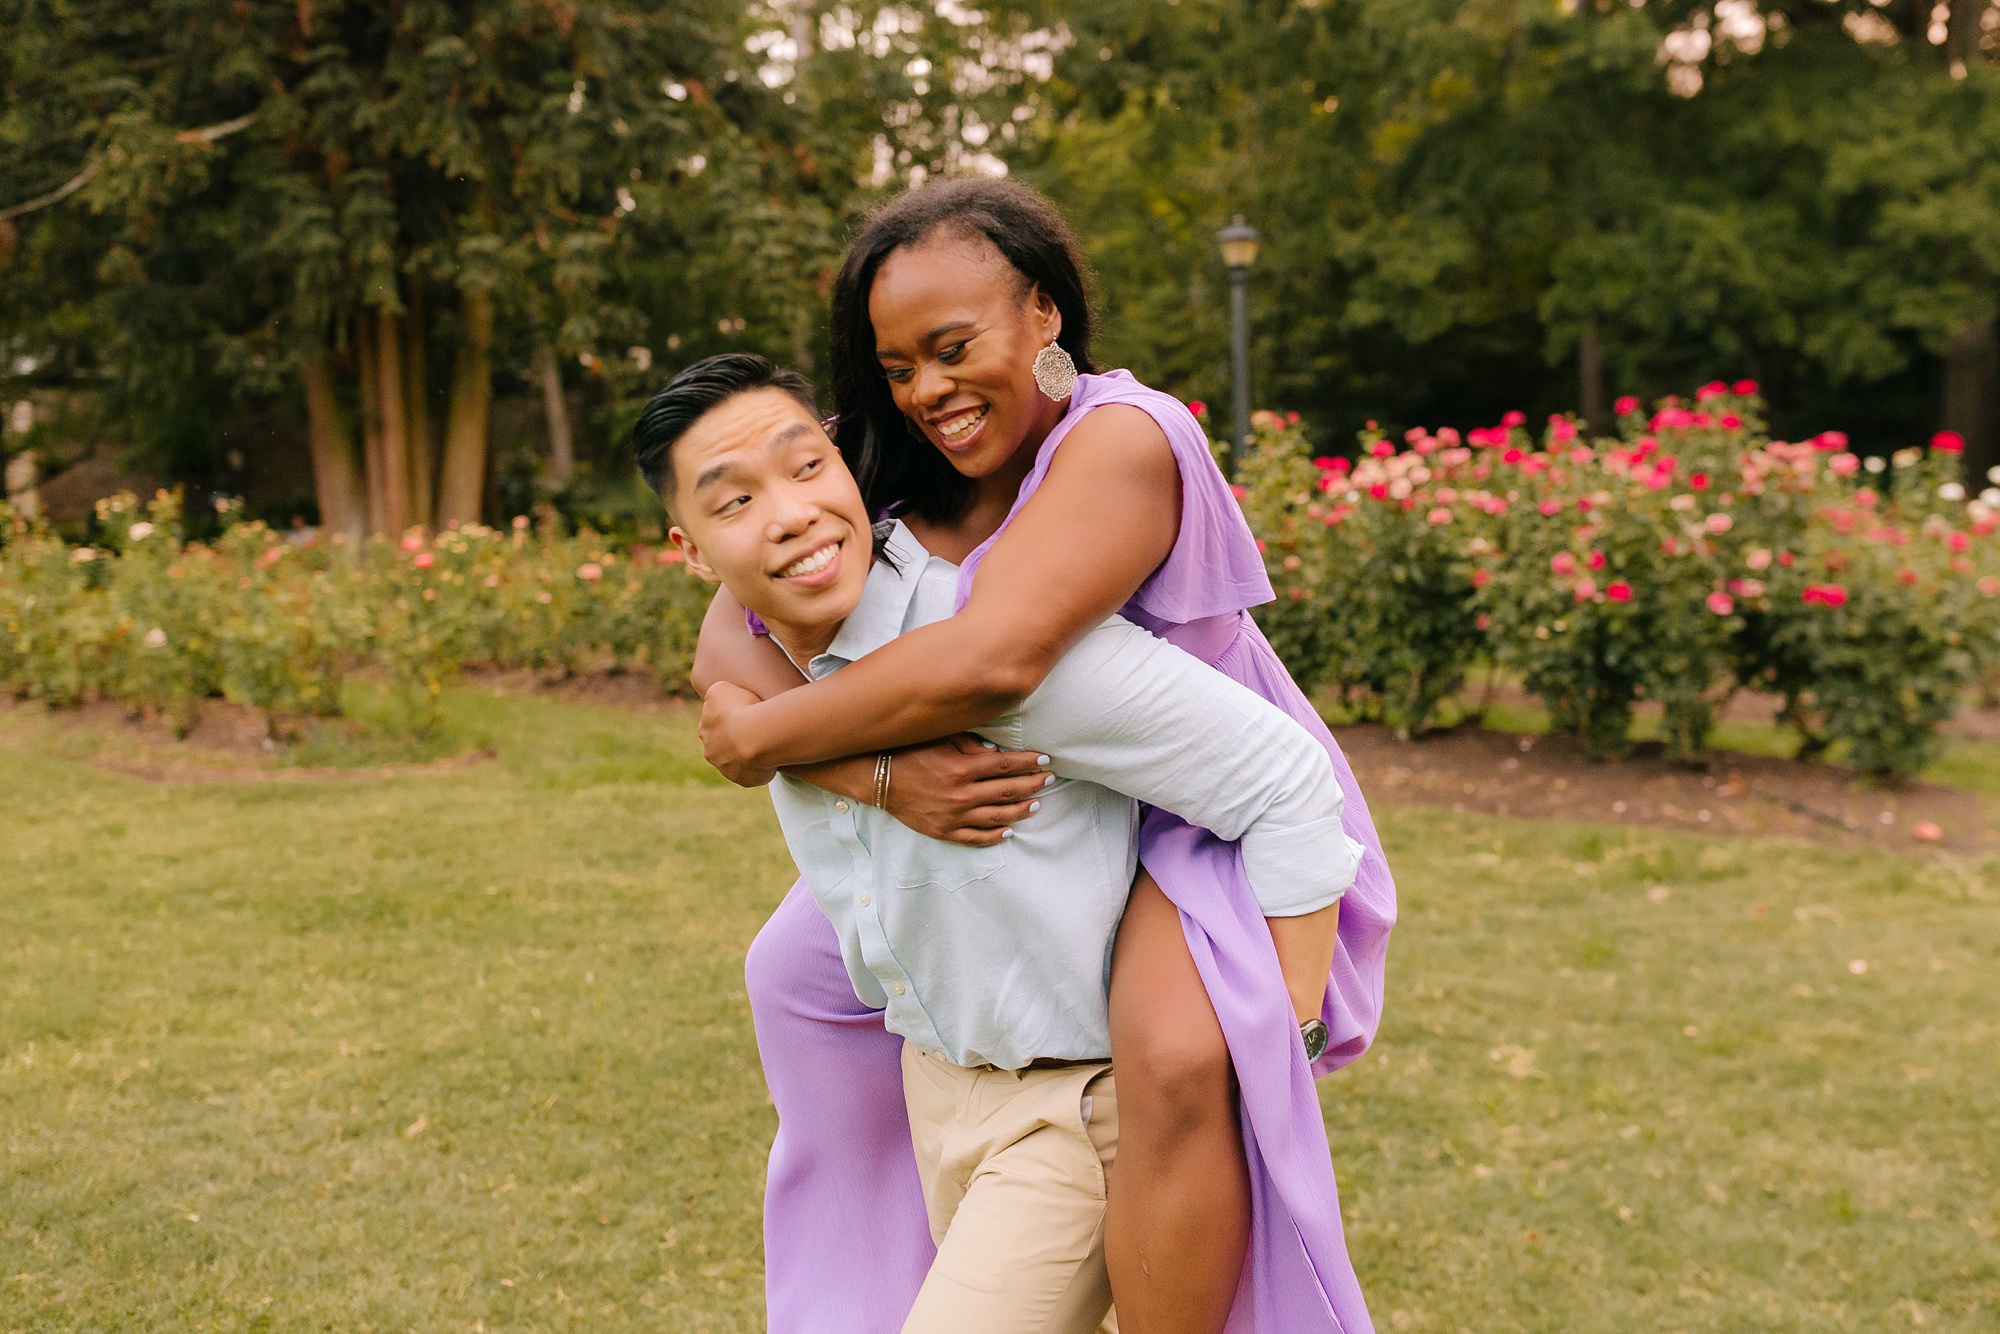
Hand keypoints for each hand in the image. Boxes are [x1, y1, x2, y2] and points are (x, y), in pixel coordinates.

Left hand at [700, 680, 777, 786]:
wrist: (756, 735)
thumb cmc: (740, 708)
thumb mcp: (721, 688)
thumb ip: (716, 694)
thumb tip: (717, 698)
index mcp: (705, 731)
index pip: (714, 726)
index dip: (729, 720)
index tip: (745, 714)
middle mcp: (712, 753)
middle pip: (723, 747)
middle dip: (736, 740)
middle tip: (756, 730)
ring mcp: (727, 769)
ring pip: (737, 762)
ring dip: (748, 755)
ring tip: (767, 744)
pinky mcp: (744, 780)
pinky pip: (753, 774)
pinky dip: (760, 768)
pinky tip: (771, 757)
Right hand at [884, 735, 1053, 846]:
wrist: (878, 779)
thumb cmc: (909, 752)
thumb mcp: (940, 740)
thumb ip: (970, 744)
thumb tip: (998, 751)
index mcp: (962, 768)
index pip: (1007, 765)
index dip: (1029, 762)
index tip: (1046, 760)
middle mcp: (961, 794)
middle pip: (1008, 791)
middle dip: (1033, 784)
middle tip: (1050, 779)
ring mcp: (954, 816)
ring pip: (998, 817)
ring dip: (1021, 810)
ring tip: (1036, 804)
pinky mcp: (944, 831)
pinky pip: (976, 837)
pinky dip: (995, 835)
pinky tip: (1008, 830)